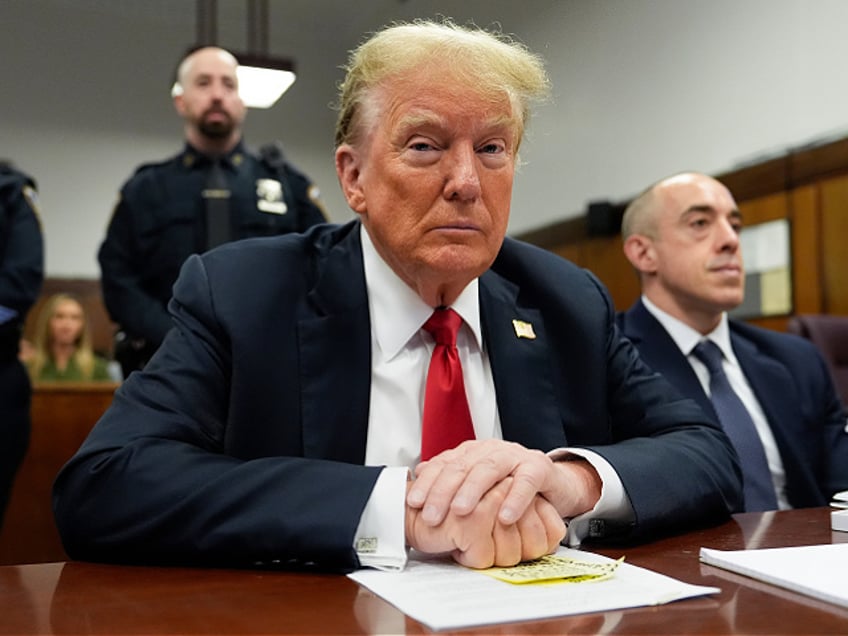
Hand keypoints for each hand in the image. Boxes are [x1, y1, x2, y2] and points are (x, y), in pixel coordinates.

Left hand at [407, 439, 600, 526]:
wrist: (553, 484)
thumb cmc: (510, 486)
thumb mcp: (477, 484)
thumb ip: (450, 479)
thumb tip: (418, 475)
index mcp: (472, 452)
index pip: (444, 465)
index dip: (427, 483)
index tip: (413, 503)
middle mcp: (490, 450)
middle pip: (462, 467)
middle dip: (443, 491)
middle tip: (431, 515)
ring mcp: (515, 456)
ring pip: (489, 469)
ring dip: (473, 491)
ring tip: (460, 511)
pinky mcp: (539, 467)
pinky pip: (526, 481)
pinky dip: (515, 499)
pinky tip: (504, 517)